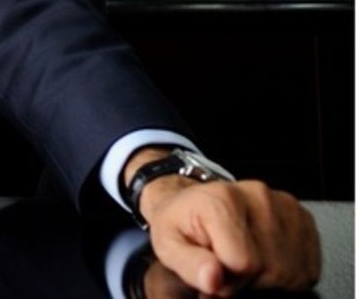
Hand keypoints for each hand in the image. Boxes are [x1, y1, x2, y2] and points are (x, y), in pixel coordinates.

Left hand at [138, 173, 320, 295]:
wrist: (194, 203)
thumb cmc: (181, 224)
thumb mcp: (169, 245)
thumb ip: (188, 264)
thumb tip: (212, 279)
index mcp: (221, 199)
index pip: (243, 264)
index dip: (227, 279)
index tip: (212, 268)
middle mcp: (257, 196)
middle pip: (270, 269)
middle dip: (247, 280)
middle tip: (226, 265)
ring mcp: (284, 205)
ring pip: (292, 271)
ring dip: (268, 278)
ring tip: (243, 262)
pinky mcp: (302, 217)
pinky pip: (307, 267)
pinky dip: (288, 273)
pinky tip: (264, 260)